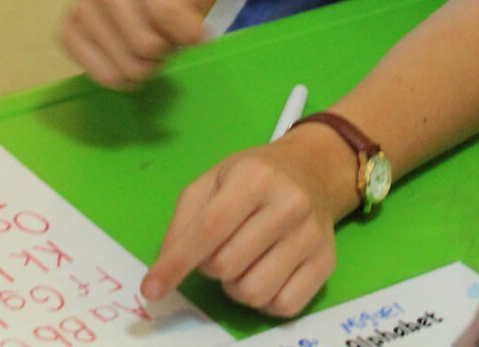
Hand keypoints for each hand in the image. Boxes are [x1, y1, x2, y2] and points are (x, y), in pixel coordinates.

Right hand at [60, 0, 221, 88]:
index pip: (164, 10)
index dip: (188, 34)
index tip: (198, 37)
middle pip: (146, 45)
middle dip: (168, 51)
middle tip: (170, 40)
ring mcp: (79, 7)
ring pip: (127, 67)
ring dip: (149, 67)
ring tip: (152, 49)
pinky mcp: (67, 34)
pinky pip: (105, 77)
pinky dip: (127, 79)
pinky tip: (132, 60)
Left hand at [142, 124, 354, 316]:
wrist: (313, 171)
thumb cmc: (255, 176)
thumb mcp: (213, 179)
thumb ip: (184, 219)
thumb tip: (167, 265)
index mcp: (254, 177)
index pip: (208, 230)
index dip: (176, 263)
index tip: (151, 289)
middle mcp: (288, 204)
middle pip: (227, 265)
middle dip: (210, 267)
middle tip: (218, 251)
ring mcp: (311, 236)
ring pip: (254, 292)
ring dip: (235, 287)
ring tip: (242, 263)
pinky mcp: (327, 262)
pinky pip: (284, 306)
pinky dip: (264, 301)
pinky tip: (264, 275)